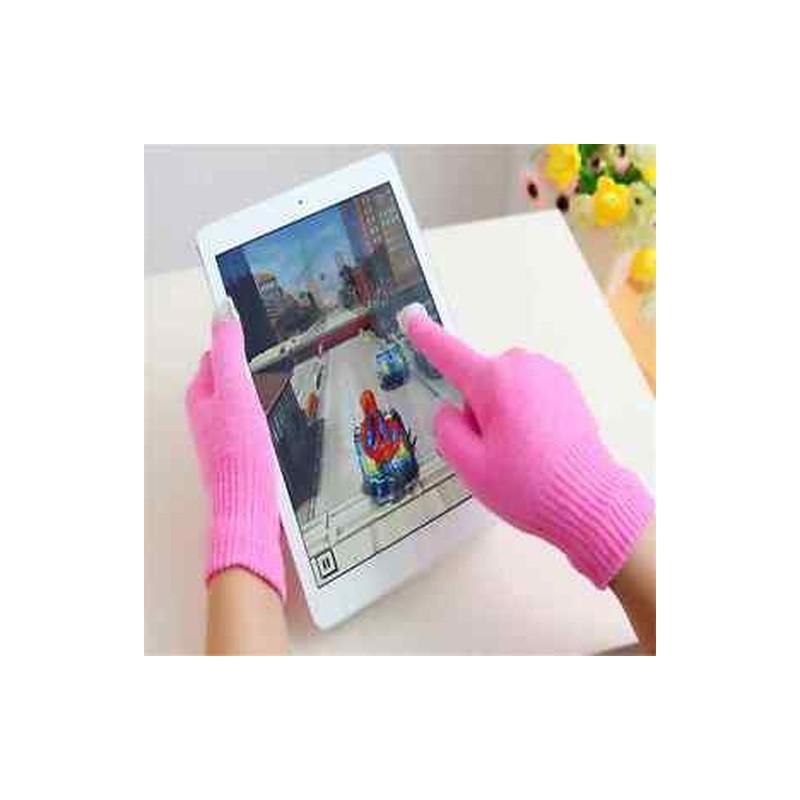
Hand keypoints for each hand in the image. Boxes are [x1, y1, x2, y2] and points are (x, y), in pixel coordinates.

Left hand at [185, 304, 284, 600]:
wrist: (248, 506)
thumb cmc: (239, 450)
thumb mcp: (235, 390)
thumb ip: (229, 350)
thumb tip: (223, 308)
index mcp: (200, 396)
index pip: (215, 354)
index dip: (233, 337)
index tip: (256, 321)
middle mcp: (206, 415)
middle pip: (226, 377)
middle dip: (245, 362)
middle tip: (273, 347)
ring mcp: (222, 436)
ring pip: (239, 400)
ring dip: (256, 387)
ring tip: (280, 376)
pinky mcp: (239, 453)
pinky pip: (249, 421)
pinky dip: (262, 411)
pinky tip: (278, 415)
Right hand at [399, 304, 653, 587]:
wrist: (589, 501)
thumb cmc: (528, 485)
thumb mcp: (470, 466)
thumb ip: (447, 430)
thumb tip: (450, 410)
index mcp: (494, 381)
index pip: (448, 354)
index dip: (426, 336)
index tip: (411, 316)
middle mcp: (523, 366)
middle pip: (479, 381)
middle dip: (478, 411)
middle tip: (497, 452)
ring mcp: (549, 373)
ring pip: (504, 387)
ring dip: (503, 412)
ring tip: (523, 452)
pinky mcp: (567, 385)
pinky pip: (528, 391)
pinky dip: (525, 413)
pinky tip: (540, 444)